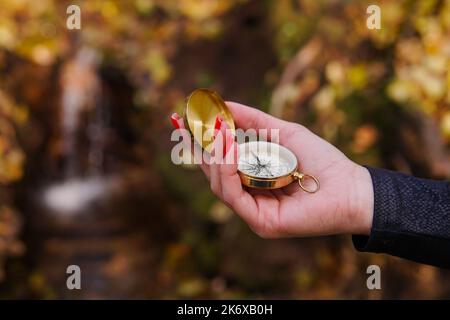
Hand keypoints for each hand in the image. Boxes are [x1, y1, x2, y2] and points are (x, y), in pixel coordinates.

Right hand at [171, 102, 373, 237]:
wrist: (350, 186)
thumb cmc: (320, 160)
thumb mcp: (282, 133)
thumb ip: (252, 121)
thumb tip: (223, 104)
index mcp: (252, 178)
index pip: (218, 162)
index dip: (199, 143)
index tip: (181, 120)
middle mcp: (249, 196)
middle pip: (213, 174)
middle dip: (200, 149)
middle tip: (191, 124)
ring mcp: (253, 211)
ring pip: (219, 185)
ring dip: (214, 157)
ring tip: (215, 133)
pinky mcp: (260, 222)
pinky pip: (233, 197)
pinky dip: (227, 173)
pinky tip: (228, 152)